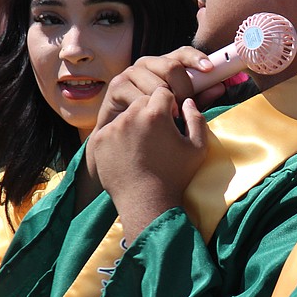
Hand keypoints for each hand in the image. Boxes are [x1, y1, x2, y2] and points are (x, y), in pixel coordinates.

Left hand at [90, 88, 208, 242]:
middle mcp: (131, 115)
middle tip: (156, 135)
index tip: (171, 121)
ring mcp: (112, 128)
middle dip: (150, 112)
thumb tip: (188, 101)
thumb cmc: (175, 176)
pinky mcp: (99, 140)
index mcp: (155, 114)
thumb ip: (196, 119)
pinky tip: (128, 155)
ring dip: (134, 124)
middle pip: (142, 100)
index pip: (163, 92)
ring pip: (126, 115)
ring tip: (142, 147)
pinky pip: (111, 130)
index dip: (169, 105)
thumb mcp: (197, 149)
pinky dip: (119, 138)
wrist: (146, 203)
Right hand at [93, 48, 226, 131]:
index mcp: (165, 65)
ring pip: (156, 83)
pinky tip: (151, 121)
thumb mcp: (182, 110)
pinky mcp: (117, 86)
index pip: (183, 53)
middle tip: (187, 107)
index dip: (197, 58)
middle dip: (184, 88)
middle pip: (171, 65)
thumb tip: (220, 87)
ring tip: (172, 119)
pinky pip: (139, 95)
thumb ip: (199, 98)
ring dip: (167, 103)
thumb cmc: (156, 124)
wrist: (124, 141)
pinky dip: (149, 109)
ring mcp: (131, 73)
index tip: (209, 69)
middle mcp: (148, 64)